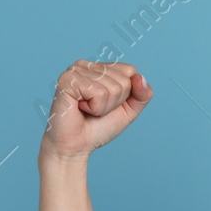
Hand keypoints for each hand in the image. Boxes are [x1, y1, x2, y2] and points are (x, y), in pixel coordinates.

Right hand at [38, 60, 152, 160]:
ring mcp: (76, 70)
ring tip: (87, 110)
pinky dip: (95, 108)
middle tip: (95, 110)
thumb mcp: (128, 111)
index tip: (107, 104)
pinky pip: (99, 93)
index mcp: (100, 68)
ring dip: (104, 107)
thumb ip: (142, 95)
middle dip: (115, 102)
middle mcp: (87, 65)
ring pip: (113, 88)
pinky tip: (80, 108)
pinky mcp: (68, 79)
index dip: (126, 95)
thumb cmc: (98, 127)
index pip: (130, 71)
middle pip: (124, 80)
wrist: (76, 146)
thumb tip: (140, 77)